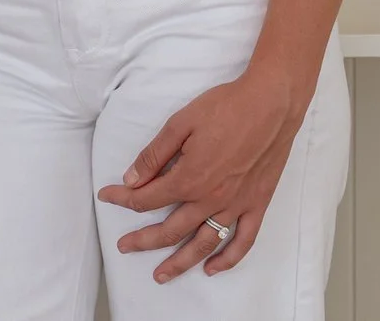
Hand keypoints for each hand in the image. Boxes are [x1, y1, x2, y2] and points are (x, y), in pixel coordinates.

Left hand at [97, 69, 301, 282]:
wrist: (272, 104)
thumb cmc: (226, 108)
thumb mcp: (180, 123)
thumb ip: (154, 154)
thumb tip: (131, 179)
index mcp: (189, 178)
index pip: (147, 198)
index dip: (123, 198)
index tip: (108, 196)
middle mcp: (211, 199)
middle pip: (170, 229)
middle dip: (143, 240)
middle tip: (124, 247)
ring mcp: (236, 206)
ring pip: (203, 244)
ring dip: (180, 263)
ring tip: (161, 275)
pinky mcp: (257, 205)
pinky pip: (242, 242)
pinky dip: (227, 260)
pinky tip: (212, 269)